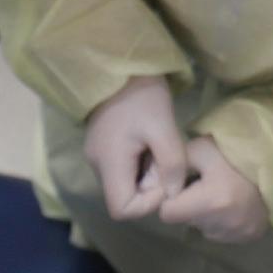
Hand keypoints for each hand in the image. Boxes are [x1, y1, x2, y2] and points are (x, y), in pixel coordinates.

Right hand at [84, 77, 189, 219]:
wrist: (119, 63)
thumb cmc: (141, 95)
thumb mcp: (163, 127)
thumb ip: (172, 163)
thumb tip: (174, 193)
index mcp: (109, 164)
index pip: (123, 210)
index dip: (148, 203)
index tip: (164, 177)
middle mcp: (98, 165)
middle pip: (125, 197)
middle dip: (151, 186)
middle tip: (165, 157)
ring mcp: (99, 155)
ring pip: (127, 182)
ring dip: (148, 173)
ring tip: (159, 146)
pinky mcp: (104, 145)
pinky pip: (124, 167)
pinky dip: (141, 162)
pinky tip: (151, 141)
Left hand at [157, 136, 268, 242]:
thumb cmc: (236, 156)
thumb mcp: (201, 148)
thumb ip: (174, 164)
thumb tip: (156, 181)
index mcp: (208, 202)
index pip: (167, 213)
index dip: (170, 199)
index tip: (182, 186)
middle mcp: (220, 225)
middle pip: (185, 221)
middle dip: (187, 206)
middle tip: (203, 186)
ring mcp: (235, 234)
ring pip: (202, 228)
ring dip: (205, 214)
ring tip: (220, 193)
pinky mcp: (247, 237)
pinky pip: (221, 233)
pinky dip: (222, 221)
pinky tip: (233, 204)